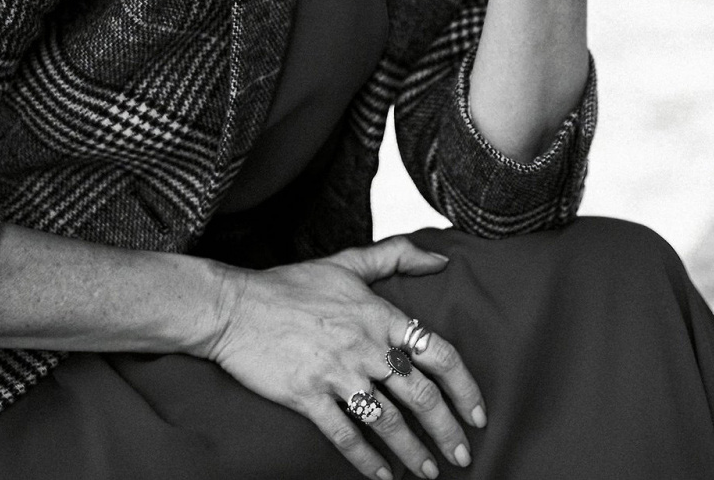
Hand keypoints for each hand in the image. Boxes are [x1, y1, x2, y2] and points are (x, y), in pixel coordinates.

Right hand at [204, 235, 484, 478]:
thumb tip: (440, 259)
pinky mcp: (308, 397)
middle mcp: (365, 345)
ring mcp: (336, 373)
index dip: (464, 386)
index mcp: (379, 314)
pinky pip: (346, 435)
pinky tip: (383, 476)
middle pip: (420, 396)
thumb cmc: (291, 285)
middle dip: (446, 430)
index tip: (477, 412)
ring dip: (413, 451)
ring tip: (429, 472)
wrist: (235, 307)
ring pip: (388, 421)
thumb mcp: (348, 262)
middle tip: (461, 455)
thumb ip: (397, 256)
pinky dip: (367, 460)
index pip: (438, 352)